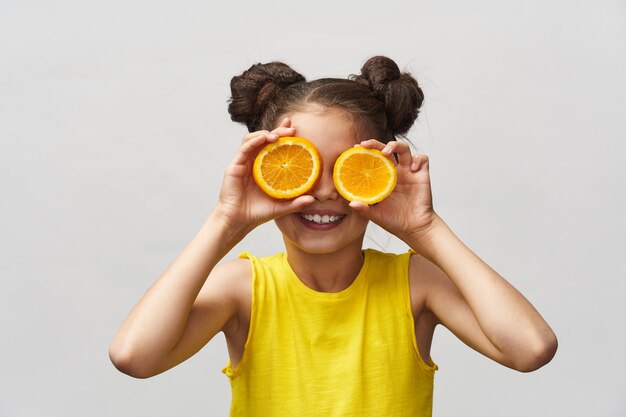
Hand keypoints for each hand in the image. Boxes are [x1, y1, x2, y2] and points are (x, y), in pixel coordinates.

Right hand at [215, 118, 314, 234]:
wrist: (238, 222)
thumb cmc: (257, 213)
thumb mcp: (281, 207)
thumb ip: (296, 202)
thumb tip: (313, 199)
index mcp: (264, 168)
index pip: (273, 146)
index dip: (283, 135)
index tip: (295, 129)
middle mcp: (253, 162)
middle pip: (264, 139)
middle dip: (278, 130)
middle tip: (291, 128)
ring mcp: (243, 163)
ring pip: (252, 139)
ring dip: (265, 133)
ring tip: (278, 136)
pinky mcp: (234, 166)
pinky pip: (244, 148)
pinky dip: (254, 141)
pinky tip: (265, 139)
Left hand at [348, 139, 438, 247]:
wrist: (414, 229)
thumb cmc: (395, 221)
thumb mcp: (375, 215)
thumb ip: (364, 209)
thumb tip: (351, 203)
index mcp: (382, 178)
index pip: (373, 159)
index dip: (365, 152)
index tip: (355, 148)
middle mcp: (395, 172)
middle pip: (386, 149)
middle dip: (376, 144)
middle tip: (365, 145)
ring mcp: (408, 172)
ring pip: (403, 149)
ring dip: (395, 145)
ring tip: (387, 151)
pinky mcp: (422, 175)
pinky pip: (422, 159)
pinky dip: (418, 159)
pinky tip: (412, 168)